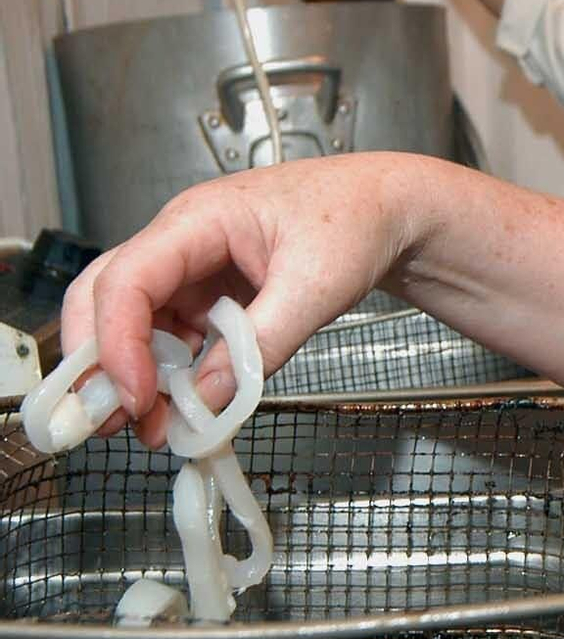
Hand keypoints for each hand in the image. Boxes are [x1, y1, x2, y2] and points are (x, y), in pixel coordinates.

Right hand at [60, 154, 420, 448]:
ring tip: (155, 428)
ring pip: (135, 325)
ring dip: (136, 377)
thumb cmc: (357, 220)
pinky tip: (185, 408)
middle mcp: (183, 243)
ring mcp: (194, 272)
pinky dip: (172, 375)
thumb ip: (264, 342)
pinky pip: (174, 338)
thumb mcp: (319, 285)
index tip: (135, 397)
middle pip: (106, 298)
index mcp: (199, 220)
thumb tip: (210, 399)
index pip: (127, 279)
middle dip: (101, 362)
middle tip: (113, 423)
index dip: (117, 342)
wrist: (387, 210)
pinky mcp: (211, 298)